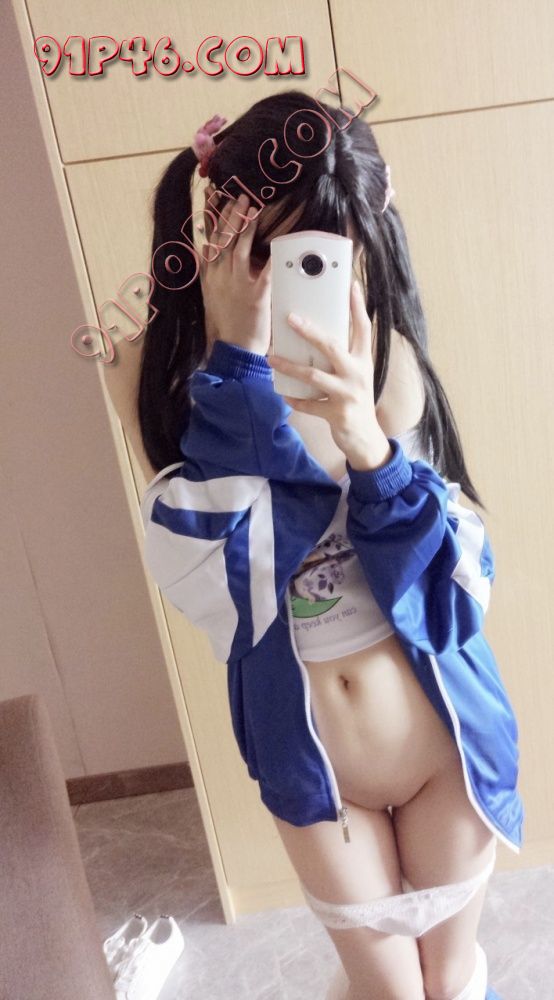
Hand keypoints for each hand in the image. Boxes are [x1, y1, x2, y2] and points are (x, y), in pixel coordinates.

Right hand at [199, 187, 270, 355]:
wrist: (233, 349)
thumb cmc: (227, 322)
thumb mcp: (211, 294)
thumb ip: (210, 271)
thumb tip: (202, 249)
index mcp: (209, 275)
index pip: (207, 238)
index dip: (209, 215)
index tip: (212, 195)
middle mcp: (219, 277)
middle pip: (222, 239)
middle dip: (230, 215)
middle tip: (238, 196)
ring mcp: (236, 286)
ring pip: (238, 249)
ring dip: (245, 226)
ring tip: (251, 207)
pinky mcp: (255, 296)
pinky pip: (264, 272)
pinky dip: (270, 256)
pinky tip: (277, 242)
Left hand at [267, 280, 391, 466]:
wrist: (366, 437)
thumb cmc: (357, 400)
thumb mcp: (357, 375)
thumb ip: (343, 356)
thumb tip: (318, 336)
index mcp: (363, 361)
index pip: (363, 327)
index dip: (357, 305)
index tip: (351, 284)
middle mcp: (357, 374)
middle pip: (331, 346)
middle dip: (309, 331)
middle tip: (291, 318)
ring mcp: (347, 394)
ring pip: (314, 376)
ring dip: (290, 367)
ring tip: (272, 359)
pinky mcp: (336, 413)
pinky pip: (309, 404)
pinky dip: (294, 399)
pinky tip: (283, 393)